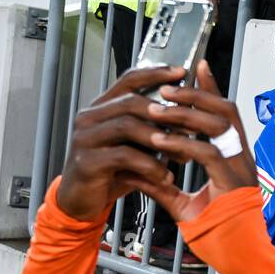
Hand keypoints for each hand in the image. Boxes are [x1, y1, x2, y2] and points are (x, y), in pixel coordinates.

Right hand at [55, 65, 184, 221]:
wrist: (82, 202)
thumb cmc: (112, 172)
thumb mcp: (137, 147)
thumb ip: (154, 130)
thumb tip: (189, 119)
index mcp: (102, 109)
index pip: (128, 80)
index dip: (155, 73)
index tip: (181, 71)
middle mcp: (89, 118)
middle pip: (131, 102)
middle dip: (166, 113)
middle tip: (192, 128)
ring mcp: (84, 138)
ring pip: (127, 125)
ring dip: (161, 140)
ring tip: (182, 155)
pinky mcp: (85, 161)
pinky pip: (123, 155)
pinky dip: (150, 165)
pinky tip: (164, 176)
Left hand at [128, 59, 258, 223]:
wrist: (240, 256)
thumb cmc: (219, 235)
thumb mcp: (184, 205)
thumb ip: (163, 188)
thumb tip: (137, 175)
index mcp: (234, 158)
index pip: (224, 114)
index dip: (209, 90)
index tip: (192, 69)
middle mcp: (242, 157)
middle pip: (225, 110)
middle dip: (196, 94)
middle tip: (166, 87)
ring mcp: (240, 166)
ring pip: (220, 124)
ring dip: (188, 112)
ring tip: (159, 106)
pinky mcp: (233, 179)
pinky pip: (207, 152)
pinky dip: (182, 143)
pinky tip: (161, 139)